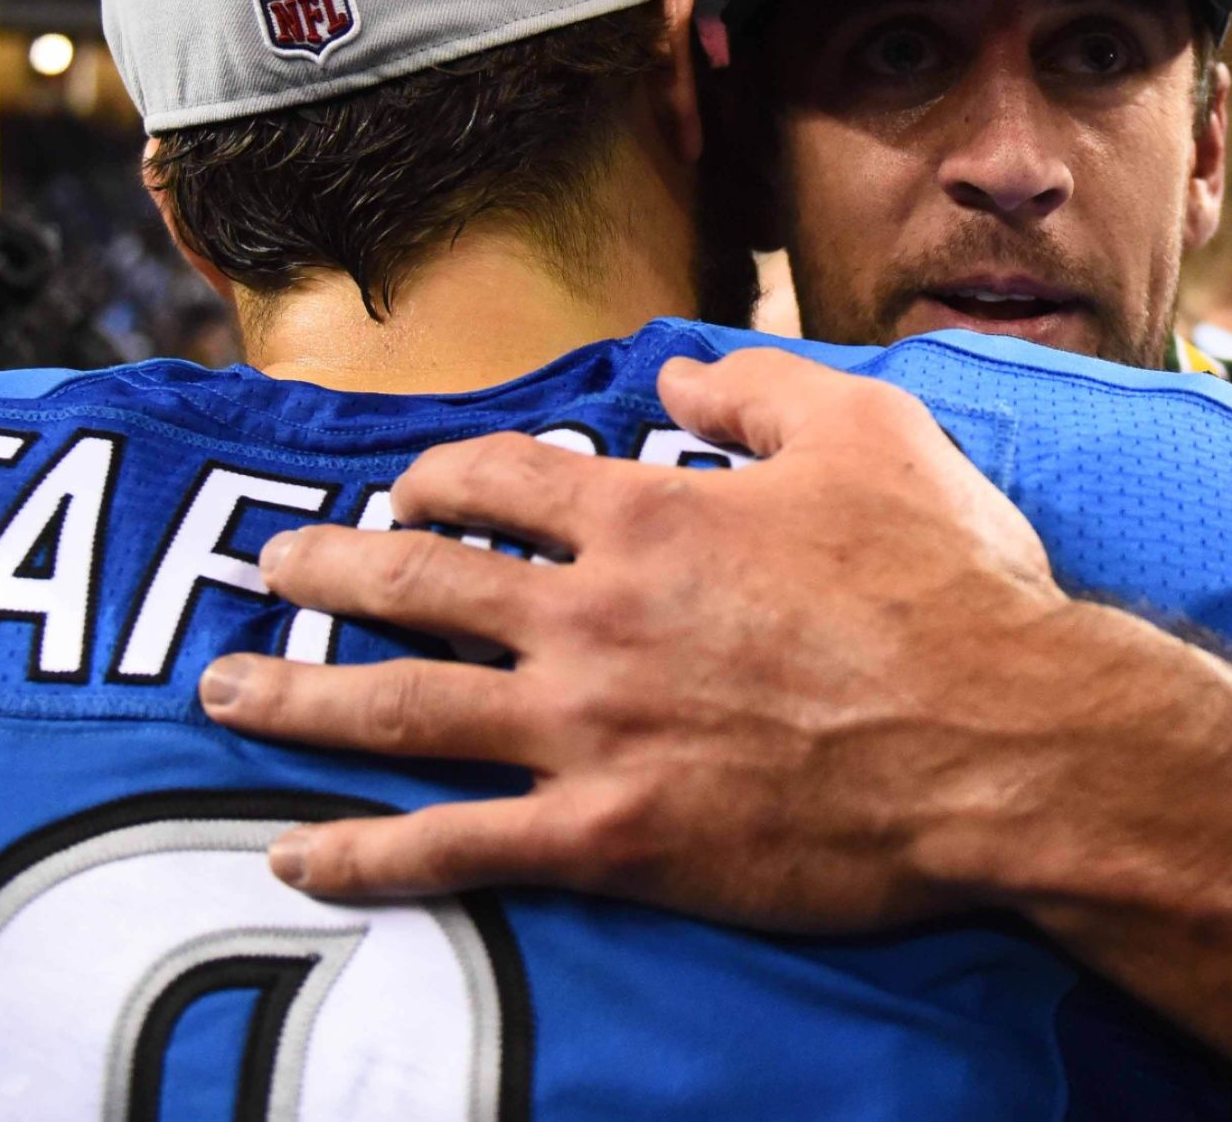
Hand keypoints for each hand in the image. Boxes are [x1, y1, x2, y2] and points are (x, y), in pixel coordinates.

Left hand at [203, 346, 1218, 930]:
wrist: (1006, 743)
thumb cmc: (950, 589)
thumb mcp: (871, 435)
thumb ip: (758, 390)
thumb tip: (677, 371)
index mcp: (648, 516)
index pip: (501, 481)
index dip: (439, 479)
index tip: (405, 489)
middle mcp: (592, 616)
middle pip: (418, 583)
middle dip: (326, 572)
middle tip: (265, 570)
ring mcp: (588, 730)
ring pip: (402, 706)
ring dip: (298, 698)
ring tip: (225, 694)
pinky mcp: (609, 837)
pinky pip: (455, 849)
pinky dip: (365, 858)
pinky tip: (292, 860)